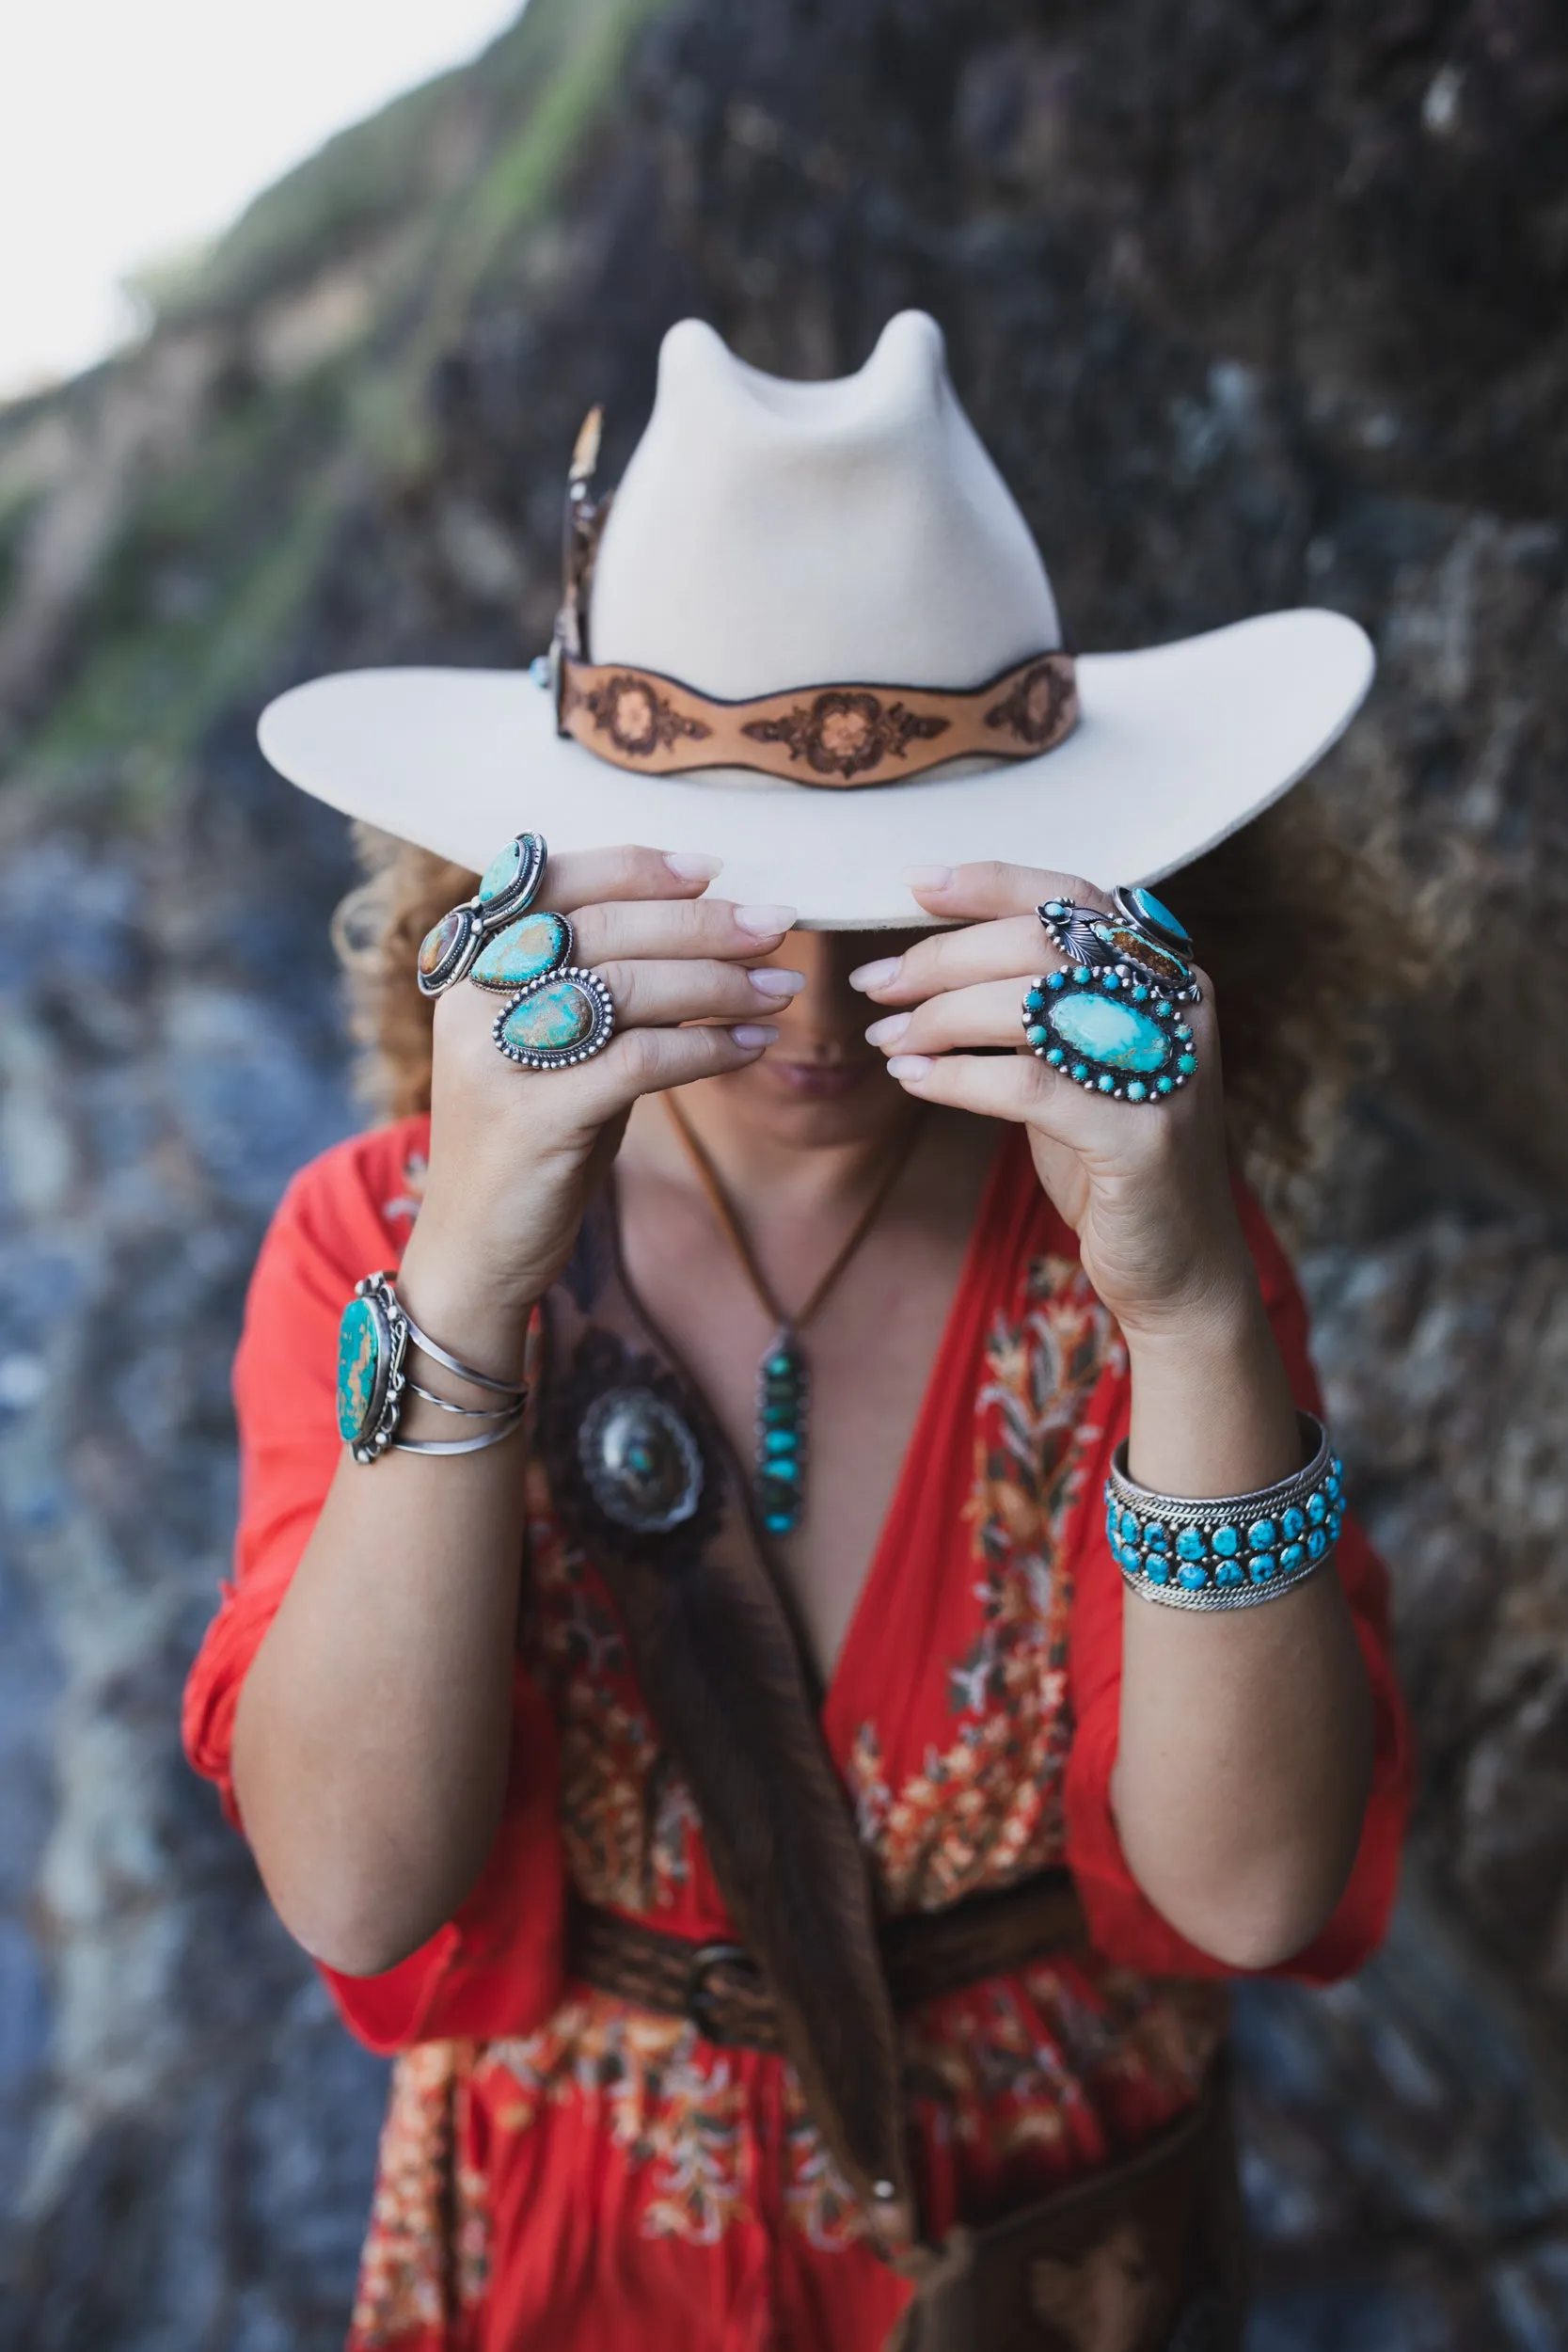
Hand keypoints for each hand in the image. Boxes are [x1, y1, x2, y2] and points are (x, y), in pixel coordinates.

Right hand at [397, 846, 798, 1369]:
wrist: (476, 1247)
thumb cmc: (534, 1131)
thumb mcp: (559, 1043)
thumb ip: (605, 984)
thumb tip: (709, 927)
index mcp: (472, 964)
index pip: (554, 882)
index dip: (635, 869)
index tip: (711, 870)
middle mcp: (474, 999)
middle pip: (602, 930)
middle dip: (701, 923)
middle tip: (776, 923)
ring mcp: (497, 1057)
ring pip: (626, 989)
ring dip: (720, 983)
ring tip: (782, 987)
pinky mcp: (534, 1119)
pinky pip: (639, 1062)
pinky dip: (707, 1048)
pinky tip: (753, 1046)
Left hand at [852, 863, 1252, 1341]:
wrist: (1177, 1266)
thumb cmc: (1110, 1157)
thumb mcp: (1078, 1062)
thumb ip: (1034, 1004)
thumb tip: (931, 956)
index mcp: (1164, 973)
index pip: (1072, 896)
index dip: (990, 882)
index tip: (913, 884)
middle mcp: (1177, 1006)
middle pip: (1039, 945)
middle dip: (941, 958)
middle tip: (876, 985)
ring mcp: (1166, 1068)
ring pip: (1029, 1007)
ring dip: (938, 1018)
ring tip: (888, 1041)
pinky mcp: (1141, 1135)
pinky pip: (1027, 1084)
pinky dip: (956, 1078)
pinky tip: (913, 1080)